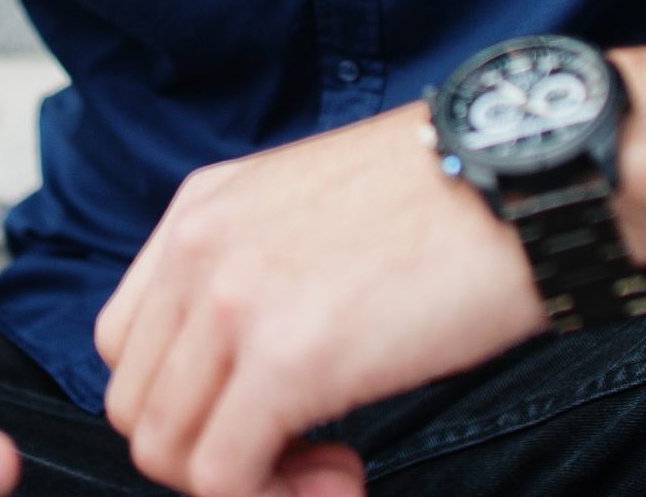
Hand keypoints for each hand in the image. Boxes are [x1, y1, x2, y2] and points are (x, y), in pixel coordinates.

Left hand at [93, 108, 547, 496]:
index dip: (187, 401)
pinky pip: (221, 479)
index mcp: (199, 209)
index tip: (264, 415)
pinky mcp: (284, 360)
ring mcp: (233, 300)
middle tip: (306, 454)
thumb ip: (254, 274)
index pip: (127, 341)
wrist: (518, 180)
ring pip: (166, 451)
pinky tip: (347, 478)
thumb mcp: (309, 214)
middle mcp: (197, 247)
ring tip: (334, 467)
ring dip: (246, 486)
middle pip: (137, 403)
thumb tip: (241, 376)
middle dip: (209, 453)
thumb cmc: (443, 201)